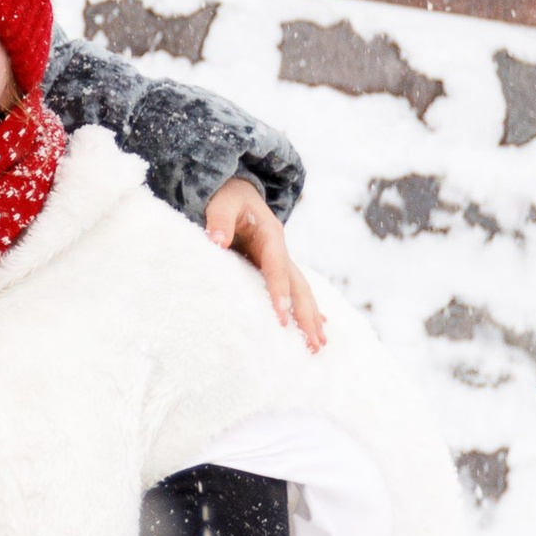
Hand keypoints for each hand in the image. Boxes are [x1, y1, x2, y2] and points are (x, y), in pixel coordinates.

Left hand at [205, 177, 325, 351]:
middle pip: (298, 285)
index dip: (279, 292)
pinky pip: (294, 290)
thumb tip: (216, 240)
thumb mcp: (221, 203)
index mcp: (271, 235)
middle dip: (306, 315)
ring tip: (320, 345)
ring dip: (311, 317)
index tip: (281, 317)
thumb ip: (219, 220)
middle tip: (314, 343)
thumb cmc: (227, 197)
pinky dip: (306, 308)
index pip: (276, 268)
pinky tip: (319, 326)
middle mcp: (281, 250)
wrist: (236, 190)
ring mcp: (281, 259)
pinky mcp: (275, 266)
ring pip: (301, 291)